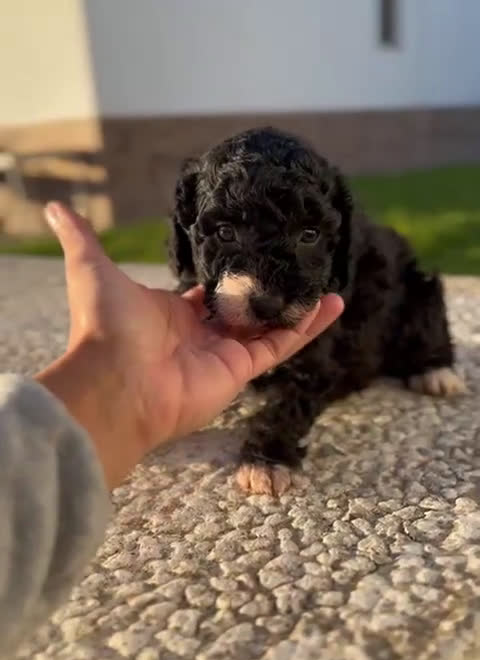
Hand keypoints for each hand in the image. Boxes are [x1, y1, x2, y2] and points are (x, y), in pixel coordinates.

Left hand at [37, 203, 342, 487]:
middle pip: (242, 311)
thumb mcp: (93, 271)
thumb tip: (55, 208)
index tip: (249, 255)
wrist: (117, 383)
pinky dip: (307, 326)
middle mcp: (199, 336)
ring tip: (327, 283)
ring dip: (299, 307)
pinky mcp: (241, 371)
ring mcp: (223, 355)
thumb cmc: (106, 328)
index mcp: (170, 315)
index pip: (204, 295)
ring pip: (270, 327)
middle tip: (294, 268)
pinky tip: (332, 303)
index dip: (224, 277)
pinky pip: (281, 345)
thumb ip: (82, 240)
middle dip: (268, 293)